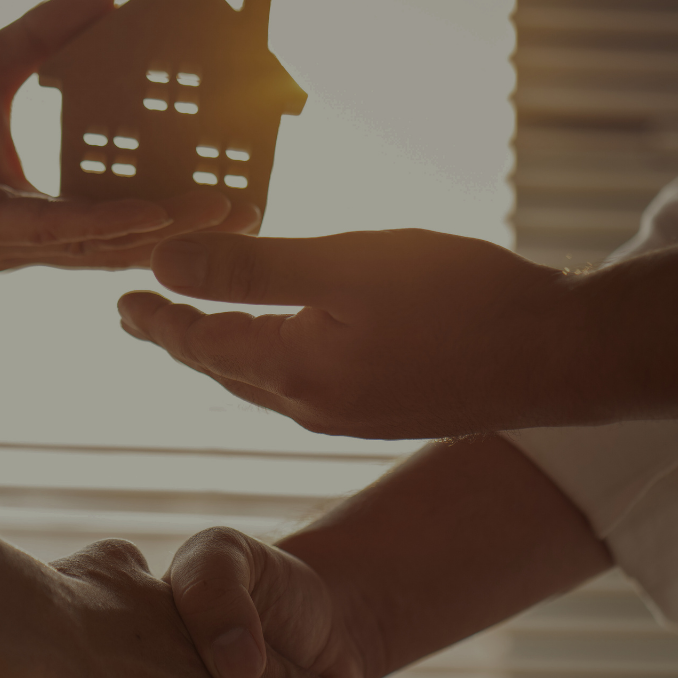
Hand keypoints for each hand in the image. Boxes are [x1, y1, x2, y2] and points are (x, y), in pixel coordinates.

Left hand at [0, 0, 259, 266]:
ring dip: (160, 231)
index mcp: (24, 213)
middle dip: (184, 232)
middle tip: (250, 211)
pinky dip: (102, 221)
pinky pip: (44, 227)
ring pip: (91, 243)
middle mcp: (14, 241)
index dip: (171, 210)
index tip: (228, 193)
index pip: (110, 216)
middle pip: (115, 241)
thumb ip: (49, 39)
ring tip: (222, 213)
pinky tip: (151, 213)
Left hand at [117, 228, 677, 437]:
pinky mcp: (381, 409)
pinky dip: (269, 358)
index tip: (120, 303)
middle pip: (225, 369)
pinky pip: (301, 384)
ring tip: (199, 330)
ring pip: (262, 381)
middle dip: (181, 340)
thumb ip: (251, 269)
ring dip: (222, 352)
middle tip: (144, 318)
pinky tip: (280, 346)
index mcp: (293, 372)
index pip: (201, 345)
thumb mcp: (345, 268)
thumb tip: (163, 262)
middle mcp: (312, 406)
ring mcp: (349, 414)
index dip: (158, 322)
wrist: (557, 356)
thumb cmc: (457, 300)